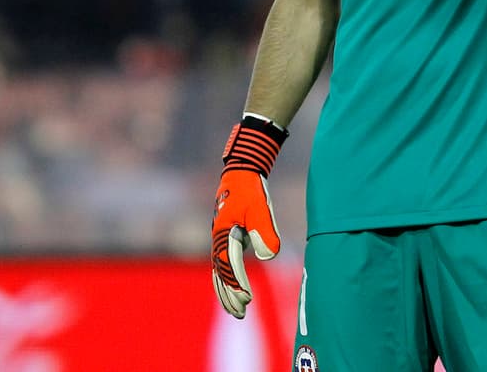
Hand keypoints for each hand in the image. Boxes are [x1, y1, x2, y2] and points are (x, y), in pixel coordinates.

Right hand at [212, 167, 280, 318]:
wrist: (240, 174)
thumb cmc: (251, 191)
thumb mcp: (262, 209)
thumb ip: (265, 231)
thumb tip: (268, 256)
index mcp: (225, 233)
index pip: (230, 265)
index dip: (238, 283)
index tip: (248, 299)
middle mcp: (218, 239)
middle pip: (221, 273)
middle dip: (230, 294)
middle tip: (241, 312)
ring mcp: (219, 239)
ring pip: (218, 272)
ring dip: (225, 291)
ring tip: (236, 311)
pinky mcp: (224, 238)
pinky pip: (220, 265)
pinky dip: (223, 280)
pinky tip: (230, 291)